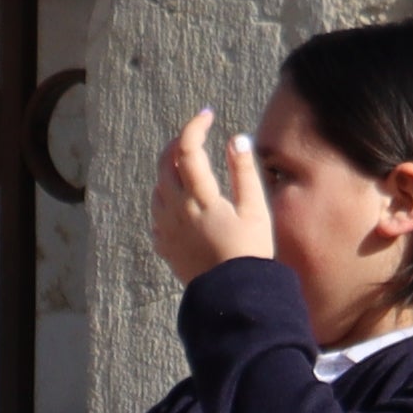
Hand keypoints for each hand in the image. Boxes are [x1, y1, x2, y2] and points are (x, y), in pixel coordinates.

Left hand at [150, 110, 272, 280]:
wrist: (232, 297)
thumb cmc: (250, 253)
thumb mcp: (255, 210)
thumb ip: (244, 171)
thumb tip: (236, 139)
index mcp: (200, 198)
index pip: (188, 148)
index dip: (195, 125)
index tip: (207, 115)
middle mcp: (176, 209)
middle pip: (165, 162)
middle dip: (178, 143)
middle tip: (196, 135)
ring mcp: (166, 228)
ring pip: (158, 186)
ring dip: (171, 170)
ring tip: (192, 168)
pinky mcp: (164, 244)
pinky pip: (157, 212)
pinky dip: (167, 198)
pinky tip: (184, 202)